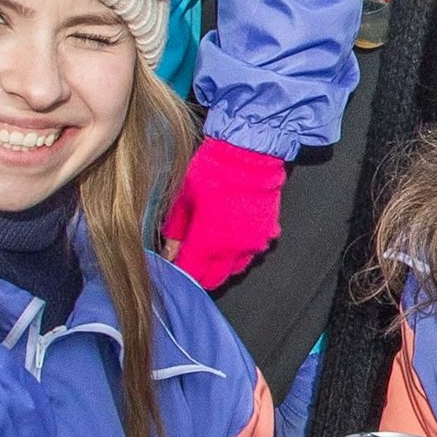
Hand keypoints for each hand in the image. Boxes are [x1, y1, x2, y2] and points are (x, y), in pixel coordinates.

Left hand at [161, 138, 287, 289]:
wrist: (249, 155)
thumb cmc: (212, 172)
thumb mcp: (183, 199)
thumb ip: (175, 231)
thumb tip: (168, 251)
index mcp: (208, 243)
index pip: (190, 275)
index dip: (179, 273)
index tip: (173, 264)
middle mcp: (232, 250)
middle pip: (214, 280)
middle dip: (200, 275)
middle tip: (190, 261)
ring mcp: (253, 243)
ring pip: (235, 270)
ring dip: (221, 266)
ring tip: (211, 251)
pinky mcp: (268, 233)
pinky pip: (252, 252)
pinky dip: (241, 251)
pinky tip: (233, 237)